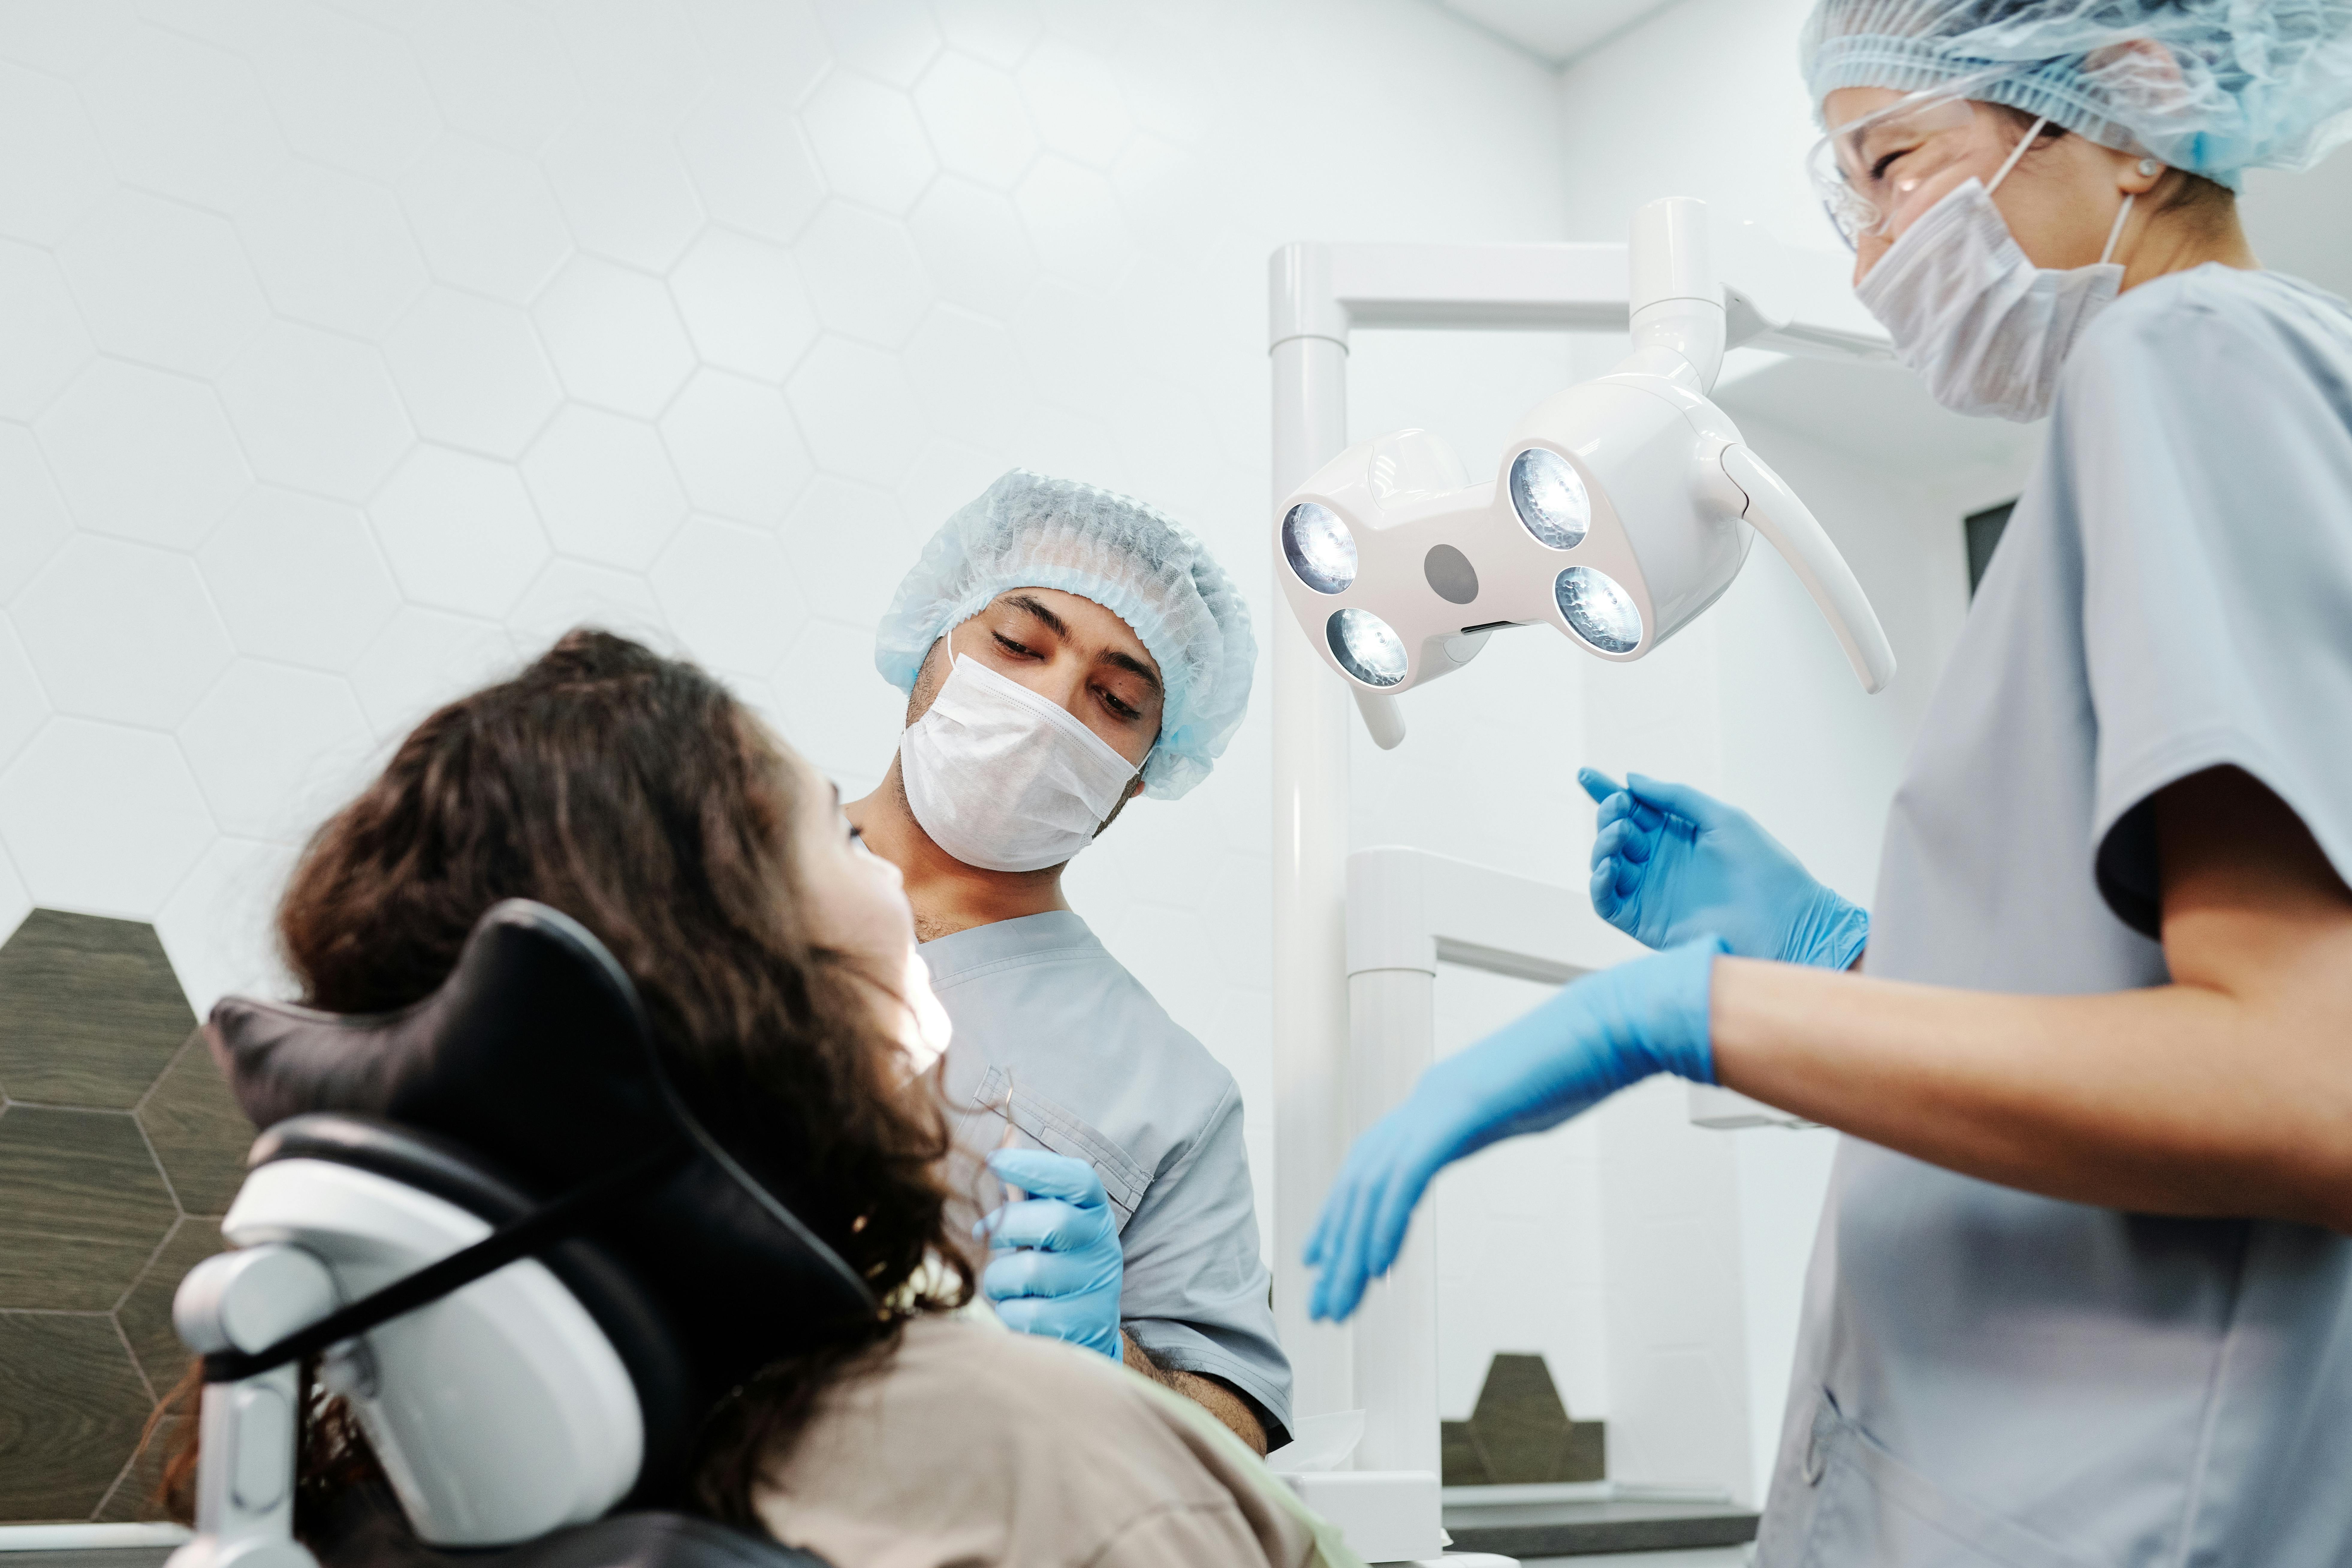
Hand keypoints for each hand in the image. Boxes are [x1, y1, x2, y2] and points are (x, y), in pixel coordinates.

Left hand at [977, 1148, 1122, 1358]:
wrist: (1086, 1327)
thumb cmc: (1054, 1262)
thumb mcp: (1048, 1222)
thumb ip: (1026, 1189)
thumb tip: (1004, 1135)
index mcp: (1095, 1211)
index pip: (1076, 1178)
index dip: (1036, 1166)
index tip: (993, 1159)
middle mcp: (1104, 1245)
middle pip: (1051, 1221)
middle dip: (1005, 1226)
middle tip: (983, 1233)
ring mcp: (1098, 1287)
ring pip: (1030, 1272)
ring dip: (1000, 1278)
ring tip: (1005, 1282)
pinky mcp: (1084, 1326)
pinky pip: (1026, 1314)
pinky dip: (1008, 1312)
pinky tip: (1019, 1308)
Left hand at [1303, 938, 1724, 1322]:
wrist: (1607, 1028)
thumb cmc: (1575, 1065)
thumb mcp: (1517, 1102)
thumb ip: (1490, 1117)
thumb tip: (1487, 1122)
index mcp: (1434, 1103)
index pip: (1369, 1165)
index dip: (1341, 1213)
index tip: (1324, 1257)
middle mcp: (1423, 1102)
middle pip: (1359, 1184)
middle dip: (1336, 1248)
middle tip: (1322, 1307)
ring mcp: (1438, 1104)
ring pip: (1372, 1187)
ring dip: (1352, 1252)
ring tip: (1338, 1305)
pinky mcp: (1460, 1111)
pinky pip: (1409, 1177)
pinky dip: (1387, 1224)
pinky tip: (1376, 1268)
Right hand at [1580, 767, 1867, 969]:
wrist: (1786, 921)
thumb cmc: (1765, 867)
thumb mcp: (1722, 818)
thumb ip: (1676, 797)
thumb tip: (1630, 779)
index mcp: (1677, 834)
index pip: (1632, 809)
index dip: (1606, 791)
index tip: (1585, 774)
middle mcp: (1658, 862)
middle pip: (1614, 833)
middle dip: (1609, 815)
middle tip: (1620, 807)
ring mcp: (1650, 892)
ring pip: (1605, 864)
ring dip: (1602, 845)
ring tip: (1619, 835)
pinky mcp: (1645, 921)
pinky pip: (1607, 902)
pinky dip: (1598, 884)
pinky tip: (1607, 867)